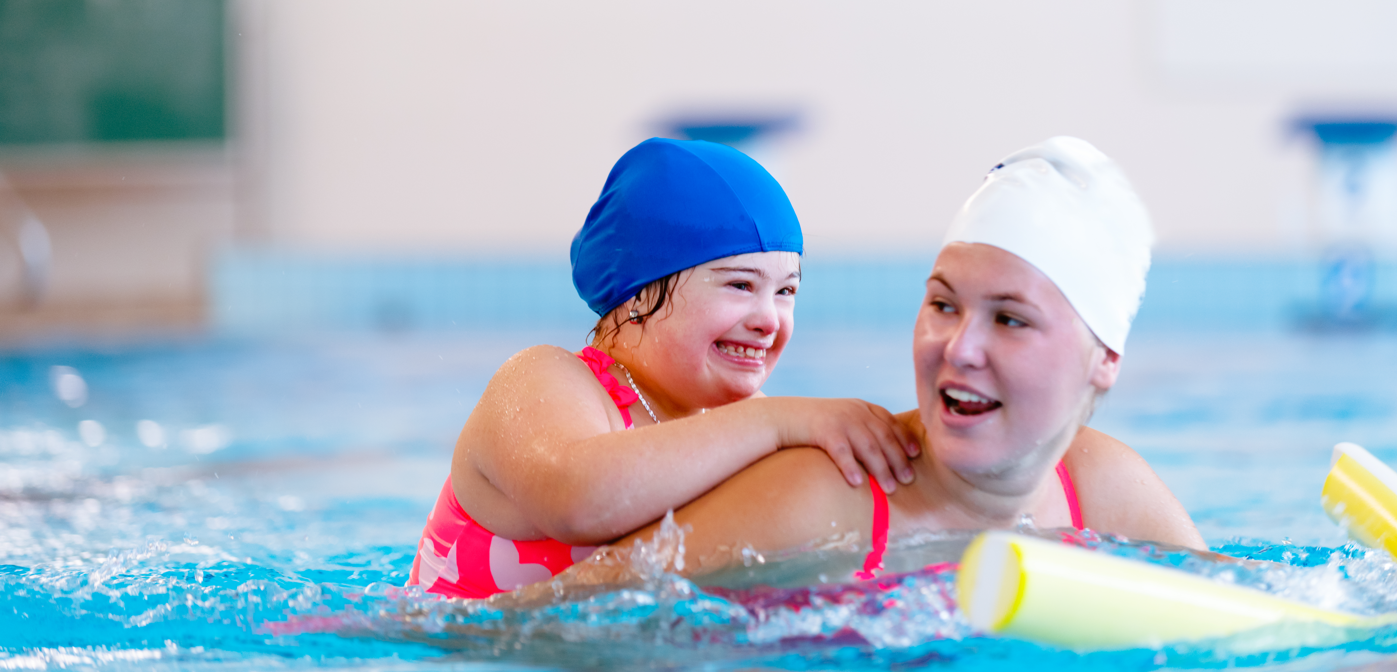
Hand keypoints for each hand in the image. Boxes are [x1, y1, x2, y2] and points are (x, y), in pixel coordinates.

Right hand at [768, 397, 920, 492]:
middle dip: (897, 459)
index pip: (890, 422)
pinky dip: (851, 467)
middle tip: (908, 480)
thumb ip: (863, 430)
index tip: (915, 454)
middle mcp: (855, 411)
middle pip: (883, 437)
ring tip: (890, 488)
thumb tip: (887, 458)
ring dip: (881, 468)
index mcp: (862, 407)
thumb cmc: (816, 426)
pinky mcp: (823, 430)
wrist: (784, 417)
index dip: (904, 438)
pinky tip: (858, 483)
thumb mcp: (843, 420)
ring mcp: (840, 420)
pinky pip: (841, 451)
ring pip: (867, 446)